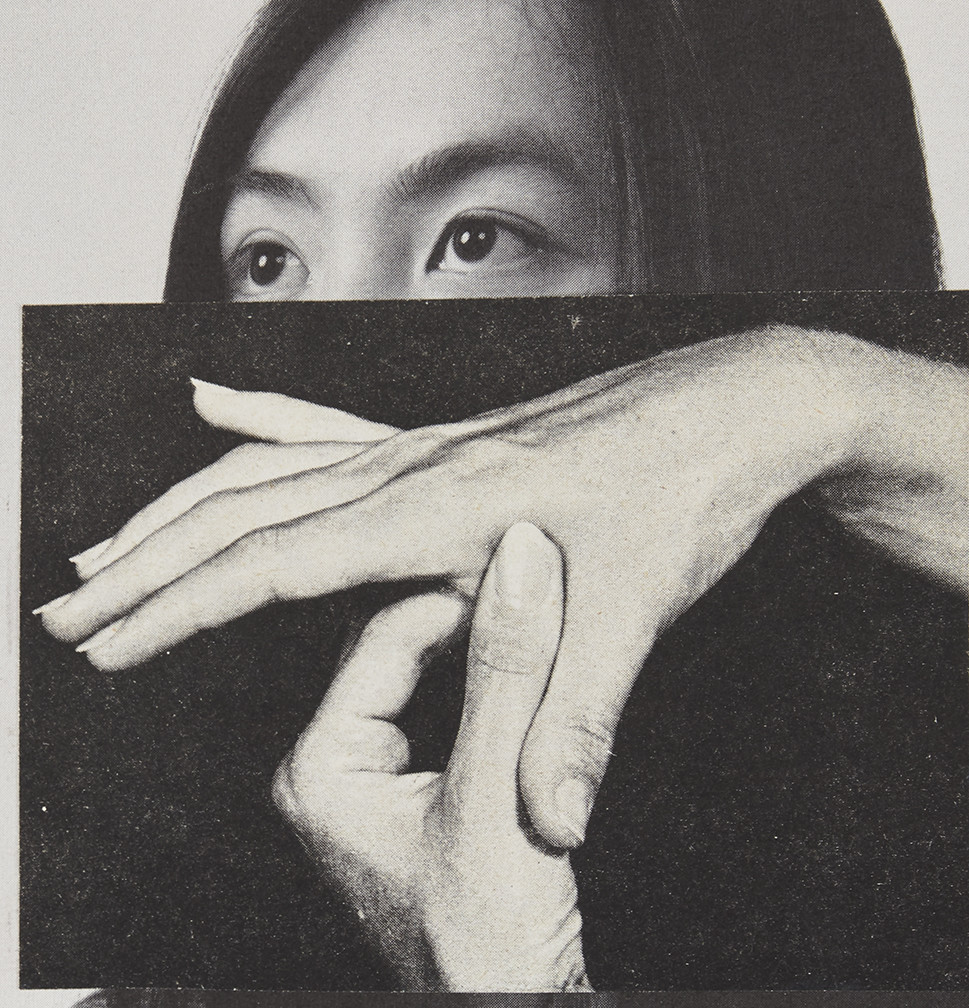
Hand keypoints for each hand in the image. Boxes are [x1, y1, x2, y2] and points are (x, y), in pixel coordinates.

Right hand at [41, 326, 964, 848]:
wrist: (733, 406)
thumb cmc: (683, 492)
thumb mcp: (635, 613)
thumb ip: (579, 720)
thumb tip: (548, 823)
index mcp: (440, 507)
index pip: (273, 560)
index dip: (179, 606)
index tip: (107, 638)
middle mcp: (418, 466)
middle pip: (247, 511)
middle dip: (149, 565)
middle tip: (70, 606)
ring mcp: (431, 448)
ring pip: (273, 470)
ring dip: (183, 509)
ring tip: (114, 544)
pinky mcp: (452, 444)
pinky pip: (330, 429)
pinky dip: (261, 422)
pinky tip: (216, 408)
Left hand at [273, 523, 589, 991]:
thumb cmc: (490, 944)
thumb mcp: (499, 792)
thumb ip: (508, 676)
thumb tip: (521, 562)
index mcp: (320, 765)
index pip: (383, 631)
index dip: (460, 589)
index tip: (525, 559)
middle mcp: (329, 766)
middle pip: (396, 645)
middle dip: (467, 609)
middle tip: (533, 575)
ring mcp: (368, 779)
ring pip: (425, 670)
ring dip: (482, 640)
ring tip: (537, 604)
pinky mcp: (409, 791)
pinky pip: (443, 703)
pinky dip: (486, 678)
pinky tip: (527, 655)